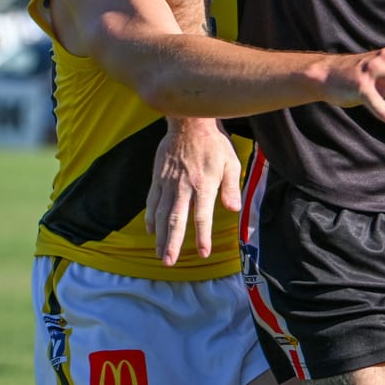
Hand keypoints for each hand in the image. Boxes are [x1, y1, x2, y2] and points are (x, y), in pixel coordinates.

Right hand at [146, 117, 241, 265]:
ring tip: (160, 253)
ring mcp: (168, 183)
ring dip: (160, 236)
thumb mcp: (230, 162)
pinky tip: (151, 230)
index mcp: (204, 185)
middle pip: (176, 220)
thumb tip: (235, 209)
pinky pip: (152, 201)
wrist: (188, 122)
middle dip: (172, 243)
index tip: (202, 253)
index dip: (202, 236)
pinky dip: (150, 217)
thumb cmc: (213, 143)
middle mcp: (184, 187)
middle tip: (169, 262)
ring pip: (161, 214)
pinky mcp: (158, 178)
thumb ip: (231, 187)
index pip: (202, 217)